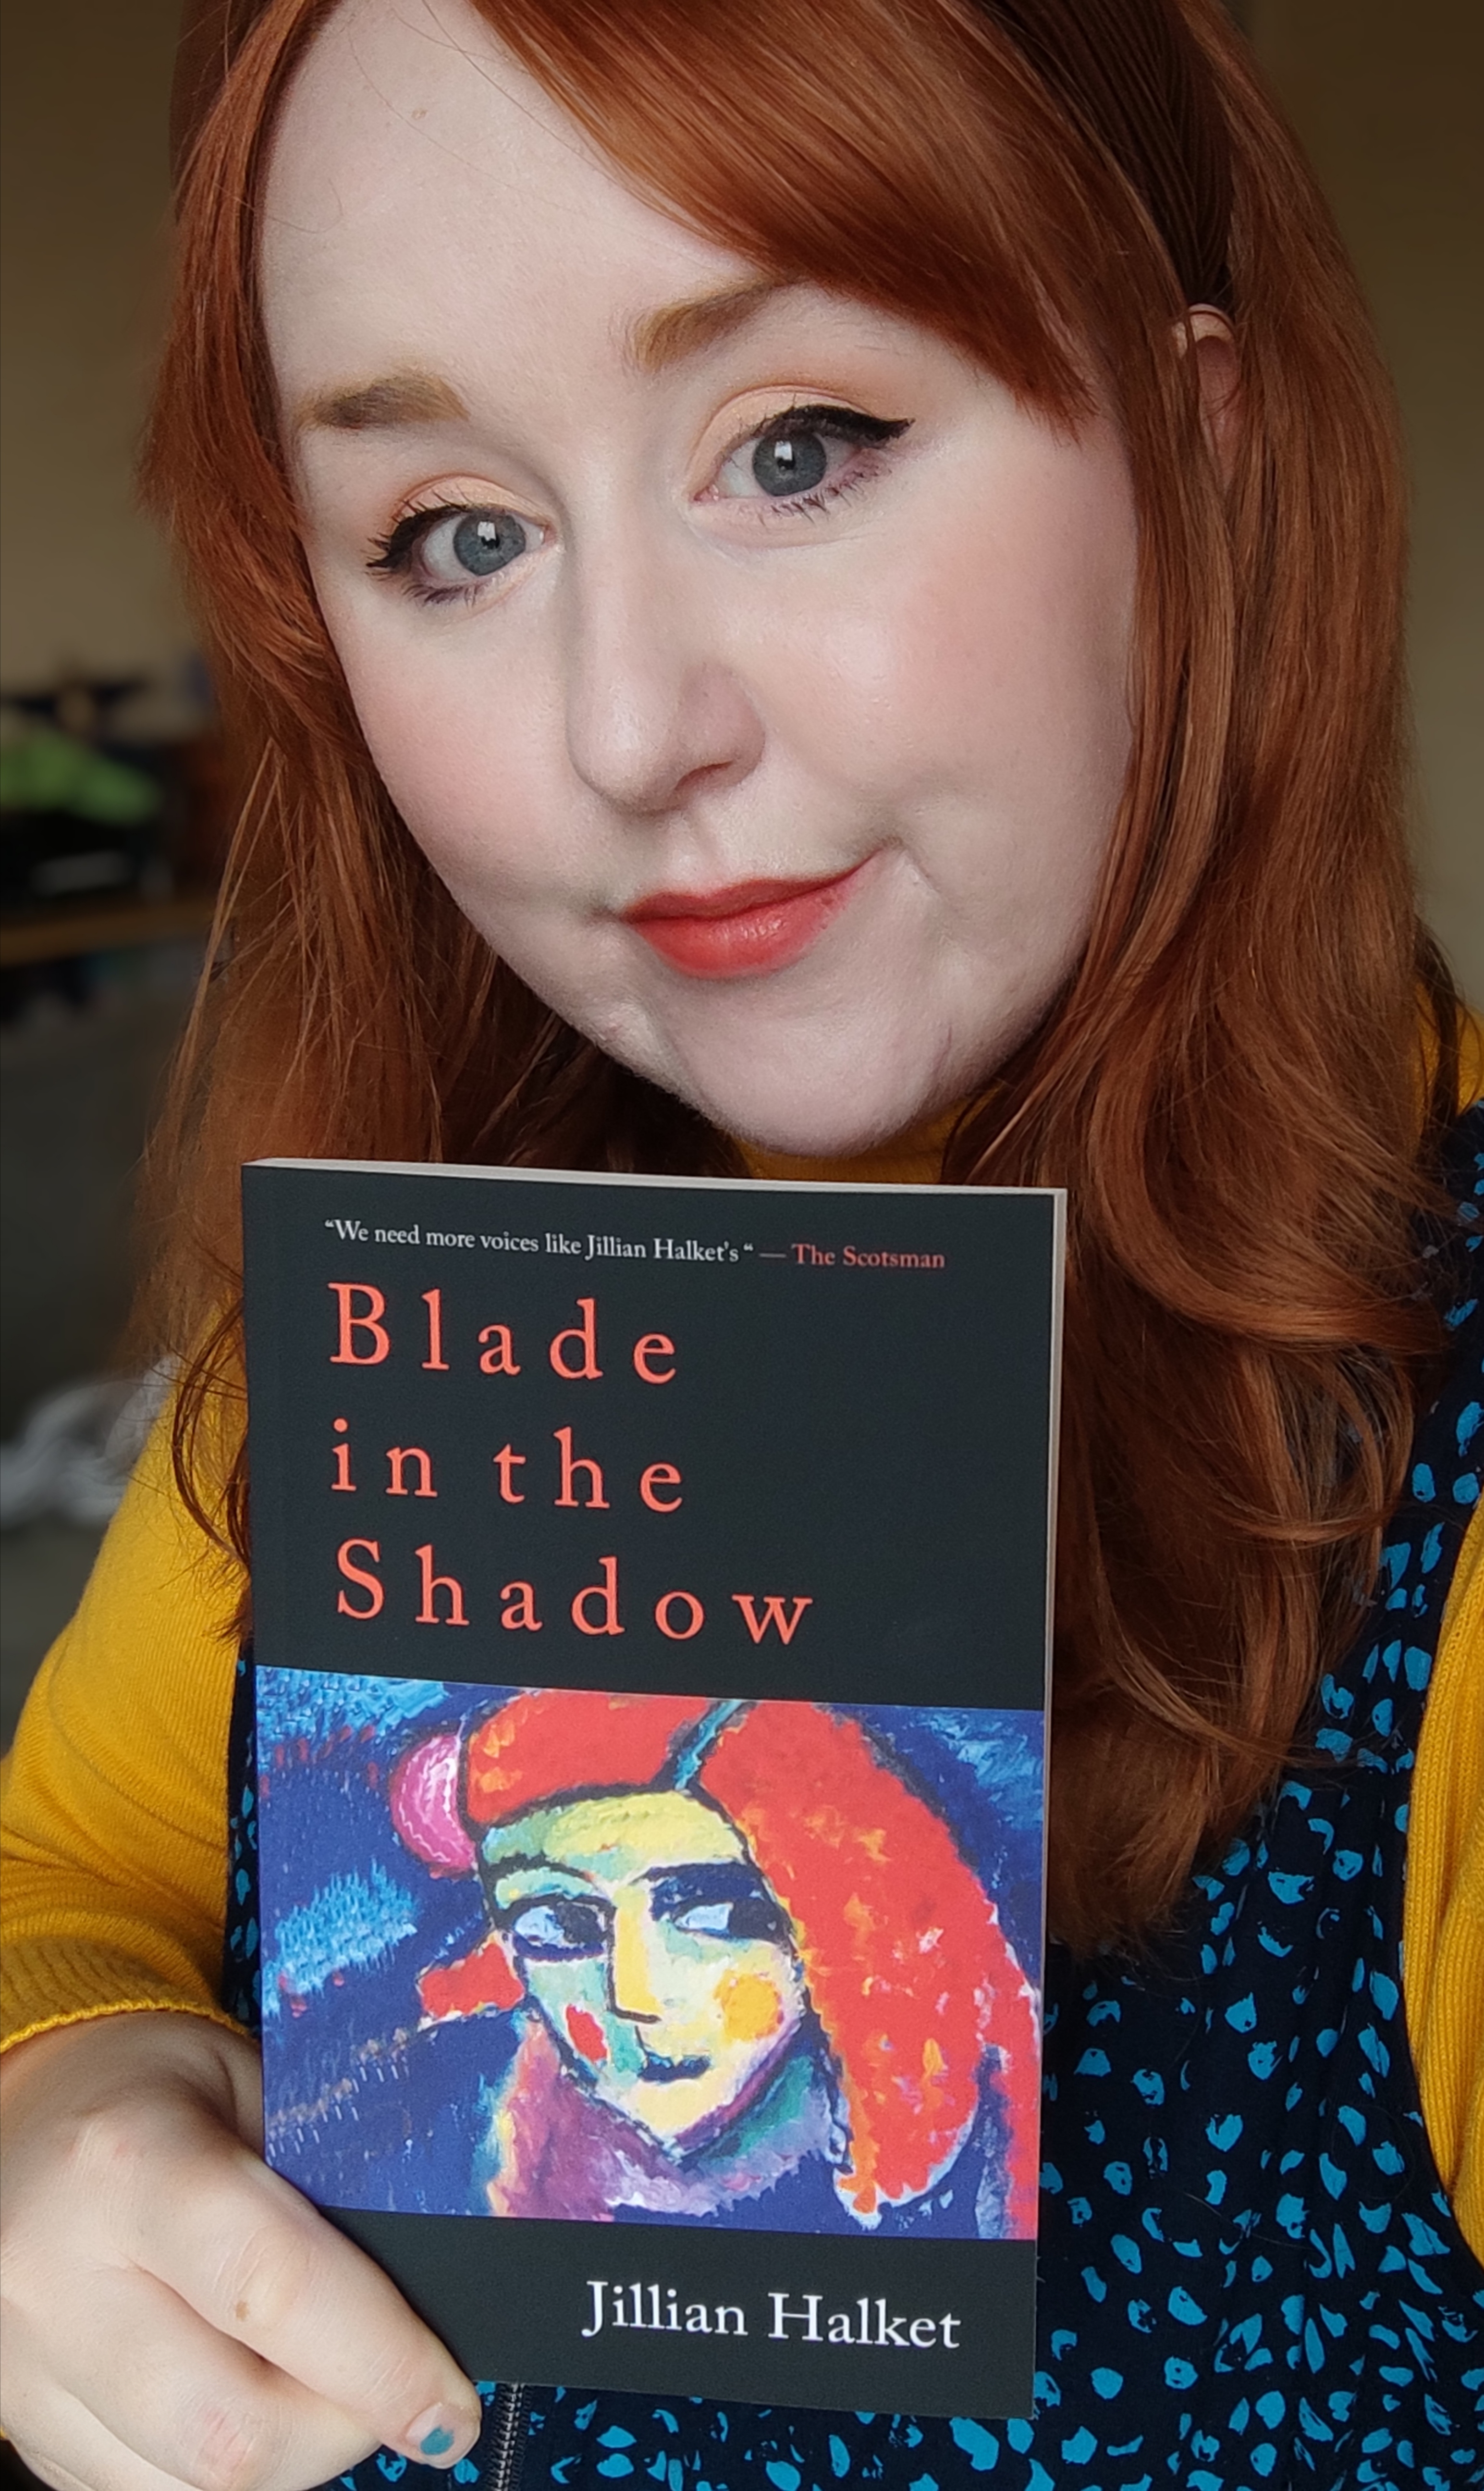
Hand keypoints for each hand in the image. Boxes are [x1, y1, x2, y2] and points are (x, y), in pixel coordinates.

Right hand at [0, 2013, 481, 2490]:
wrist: (28, 2110)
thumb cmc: (156, 2089)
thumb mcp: (255, 2091)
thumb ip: (330, 2188)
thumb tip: (428, 2300)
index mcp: (126, 2163)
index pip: (272, 2290)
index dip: (381, 2362)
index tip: (448, 2402)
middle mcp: (59, 2281)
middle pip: (232, 2430)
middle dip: (344, 2428)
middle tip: (397, 2391)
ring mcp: (28, 2370)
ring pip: (194, 2486)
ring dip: (287, 2456)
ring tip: (316, 2381)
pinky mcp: (26, 2428)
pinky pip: (145, 2490)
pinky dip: (217, 2467)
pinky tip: (242, 2391)